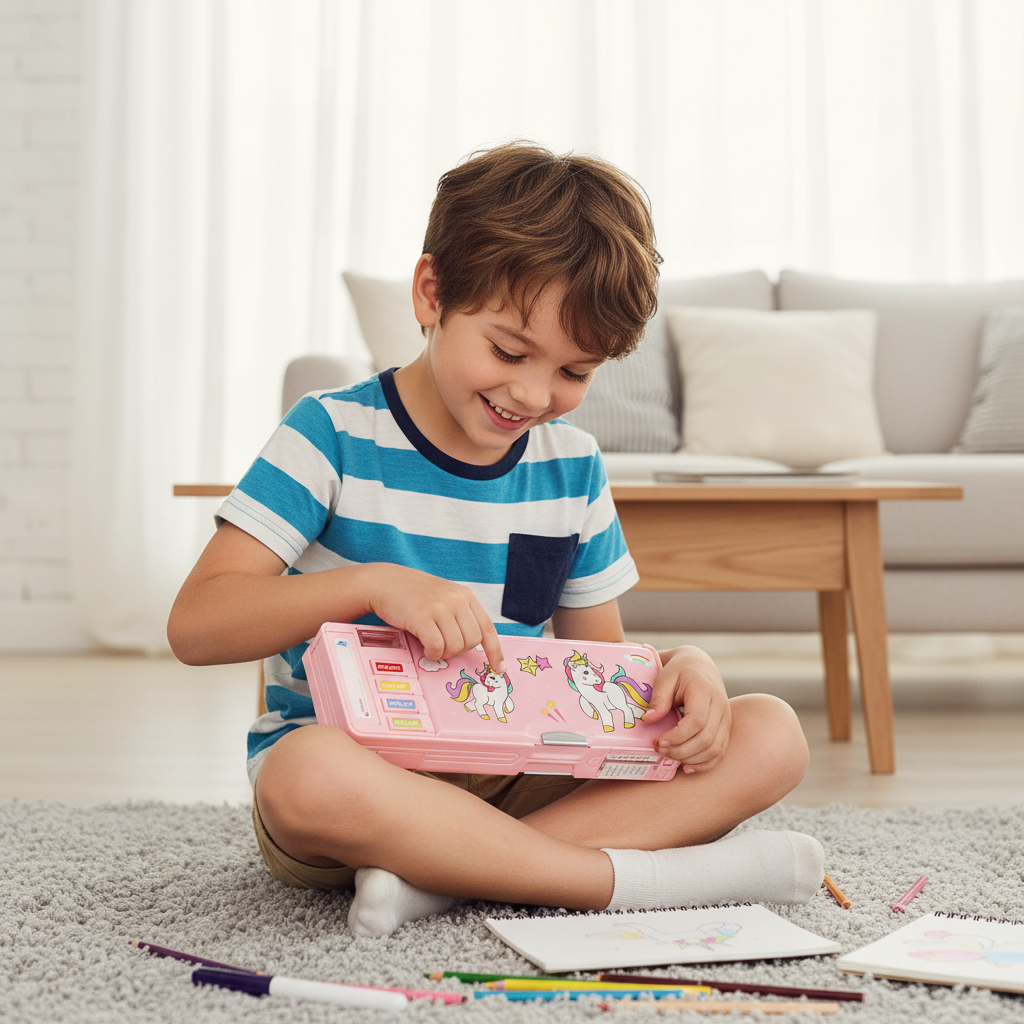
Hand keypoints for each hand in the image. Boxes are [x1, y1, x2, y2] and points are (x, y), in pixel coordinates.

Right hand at [364, 564, 504, 672]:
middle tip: (443, 646)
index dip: (494, 650)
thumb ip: (459, 615)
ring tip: (431, 644)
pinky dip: (432, 653)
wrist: (385, 582)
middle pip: (472, 641)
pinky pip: (437, 647)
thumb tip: (472, 645)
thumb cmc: (414, 595)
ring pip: (456, 646)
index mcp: (465, 595)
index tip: (498, 668)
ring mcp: (440, 607)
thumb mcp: (444, 597)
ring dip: (444, 653)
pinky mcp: (423, 617)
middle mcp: (456, 600)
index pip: (487, 627)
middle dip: (459, 650)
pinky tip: (424, 646)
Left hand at [642, 646, 730, 773]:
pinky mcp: (725, 728)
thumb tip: (648, 720)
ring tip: (669, 756)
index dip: (677, 736)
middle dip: (680, 750)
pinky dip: (704, 763)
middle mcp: (720, 705)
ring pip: (715, 748)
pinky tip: (686, 767)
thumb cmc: (679, 670)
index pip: (696, 721)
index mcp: (704, 690)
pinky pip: (720, 752)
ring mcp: (726, 718)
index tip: (658, 740)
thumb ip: (658, 698)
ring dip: (690, 759)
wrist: (700, 665)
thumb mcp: (665, 676)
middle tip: (659, 749)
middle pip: (706, 738)